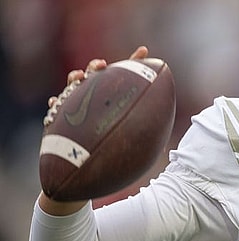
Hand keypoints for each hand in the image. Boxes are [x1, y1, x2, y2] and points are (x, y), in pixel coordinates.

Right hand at [38, 46, 149, 215]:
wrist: (86, 178)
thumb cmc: (111, 159)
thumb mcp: (134, 146)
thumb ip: (145, 132)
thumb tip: (170, 126)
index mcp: (115, 102)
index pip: (126, 79)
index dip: (135, 63)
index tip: (146, 51)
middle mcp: (95, 102)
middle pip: (95, 77)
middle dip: (97, 67)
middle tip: (102, 66)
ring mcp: (76, 109)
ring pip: (73, 87)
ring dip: (75, 78)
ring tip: (80, 77)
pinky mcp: (58, 121)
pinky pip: (54, 109)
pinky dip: (56, 103)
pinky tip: (56, 102)